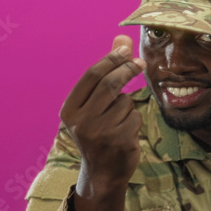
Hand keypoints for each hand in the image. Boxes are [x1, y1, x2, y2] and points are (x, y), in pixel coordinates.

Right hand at [59, 35, 145, 210]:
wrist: (102, 173)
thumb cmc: (98, 132)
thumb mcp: (94, 104)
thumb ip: (107, 71)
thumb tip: (121, 36)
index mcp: (69, 110)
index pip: (91, 76)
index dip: (110, 59)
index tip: (125, 49)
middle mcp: (82, 121)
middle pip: (110, 84)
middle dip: (127, 69)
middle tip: (140, 63)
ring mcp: (101, 132)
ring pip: (125, 102)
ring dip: (128, 106)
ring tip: (118, 122)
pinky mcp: (120, 141)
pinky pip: (135, 117)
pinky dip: (134, 120)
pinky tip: (125, 133)